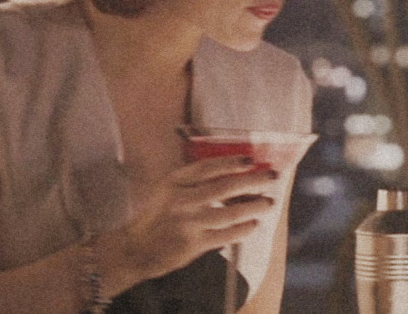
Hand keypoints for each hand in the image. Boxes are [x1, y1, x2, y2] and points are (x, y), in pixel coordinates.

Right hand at [121, 156, 278, 280]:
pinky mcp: (193, 245)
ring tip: (268, 202)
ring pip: (228, 213)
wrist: (136, 247)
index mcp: (174, 181)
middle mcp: (181, 200)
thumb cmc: (157, 214)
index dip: (230, 162)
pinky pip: (225, 236)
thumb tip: (230, 171)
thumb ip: (192, 180)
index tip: (250, 159)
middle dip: (251, 181)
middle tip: (271, 177)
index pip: (206, 167)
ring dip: (252, 207)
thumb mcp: (167, 188)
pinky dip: (242, 230)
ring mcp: (188, 223)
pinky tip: (253, 224)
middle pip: (223, 187)